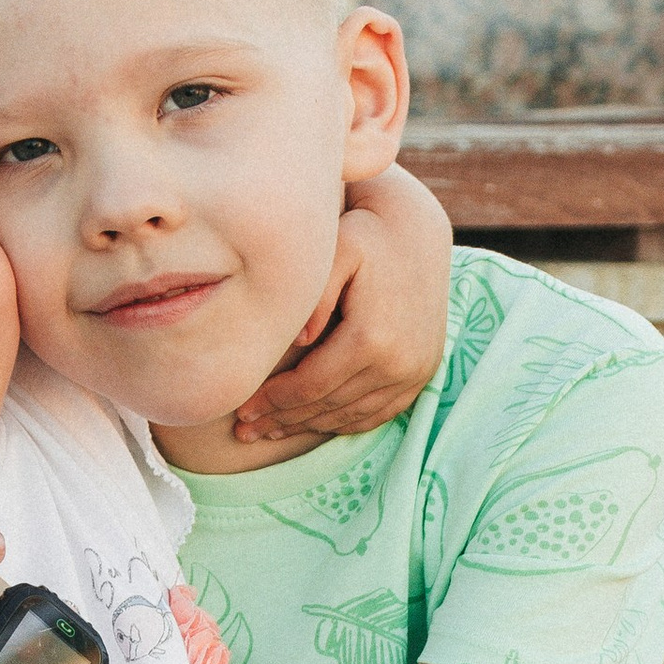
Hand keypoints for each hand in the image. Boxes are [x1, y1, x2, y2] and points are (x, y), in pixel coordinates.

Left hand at [229, 162, 452, 448]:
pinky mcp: (422, 375)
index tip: (240, 411)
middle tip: (246, 430)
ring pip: (352, 416)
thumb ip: (313, 295)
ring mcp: (415, 373)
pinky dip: (343, 422)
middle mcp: (399, 363)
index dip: (273, 402)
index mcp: (373, 337)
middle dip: (284, 420)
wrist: (416, 233)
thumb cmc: (364, 235)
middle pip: (329, 405)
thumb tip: (299, 342)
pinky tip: (312, 422)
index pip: (311, 385)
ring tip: (272, 430)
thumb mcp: (336, 250)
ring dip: (310, 427)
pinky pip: (378, 413)